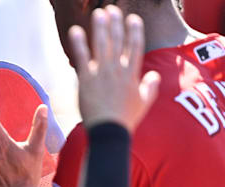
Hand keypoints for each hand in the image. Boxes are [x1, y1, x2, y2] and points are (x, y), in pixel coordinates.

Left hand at [69, 6, 159, 131]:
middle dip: (116, 23)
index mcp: (131, 74)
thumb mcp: (144, 102)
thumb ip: (150, 86)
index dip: (134, 31)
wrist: (109, 131)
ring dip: (100, 27)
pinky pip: (81, 58)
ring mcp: (101, 74)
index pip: (134, 47)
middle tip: (112, 9)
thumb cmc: (126, 120)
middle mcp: (117, 70)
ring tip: (98, 13)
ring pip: (101, 45)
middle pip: (118, 41)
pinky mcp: (86, 80)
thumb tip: (155, 75)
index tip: (133, 19)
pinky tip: (75, 31)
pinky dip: (79, 43)